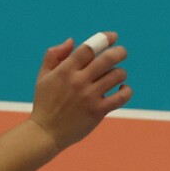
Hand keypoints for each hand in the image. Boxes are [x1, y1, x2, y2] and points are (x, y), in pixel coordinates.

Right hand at [30, 34, 129, 150]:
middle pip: (108, 58)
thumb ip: (54, 55)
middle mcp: (78, 81)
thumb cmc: (45, 103)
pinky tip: (122, 89)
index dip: (104, 38)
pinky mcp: (97, 111)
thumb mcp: (43, 76)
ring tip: (116, 76)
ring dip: (120, 73)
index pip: (89, 47)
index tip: (113, 37)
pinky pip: (121, 97)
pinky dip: (126, 90)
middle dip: (119, 52)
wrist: (45, 133)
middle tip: (121, 52)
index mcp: (65, 70)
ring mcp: (89, 96)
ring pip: (117, 75)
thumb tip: (72, 41)